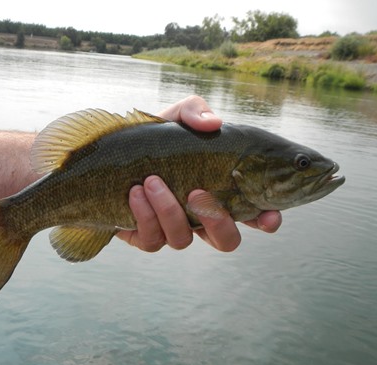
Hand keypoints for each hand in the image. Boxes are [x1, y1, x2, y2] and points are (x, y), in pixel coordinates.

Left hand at [116, 95, 281, 251]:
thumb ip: (196, 112)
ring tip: (151, 180)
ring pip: (182, 240)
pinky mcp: (145, 237)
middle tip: (197, 193)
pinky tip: (135, 193)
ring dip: (169, 210)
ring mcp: (173, 230)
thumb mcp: (176, 117)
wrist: (108, 155)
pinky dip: (145, 216)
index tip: (268, 218)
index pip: (254, 214)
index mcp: (219, 191)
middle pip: (226, 241)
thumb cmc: (153, 139)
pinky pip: (152, 241)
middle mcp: (200, 217)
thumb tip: (214, 123)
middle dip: (217, 223)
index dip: (267, 220)